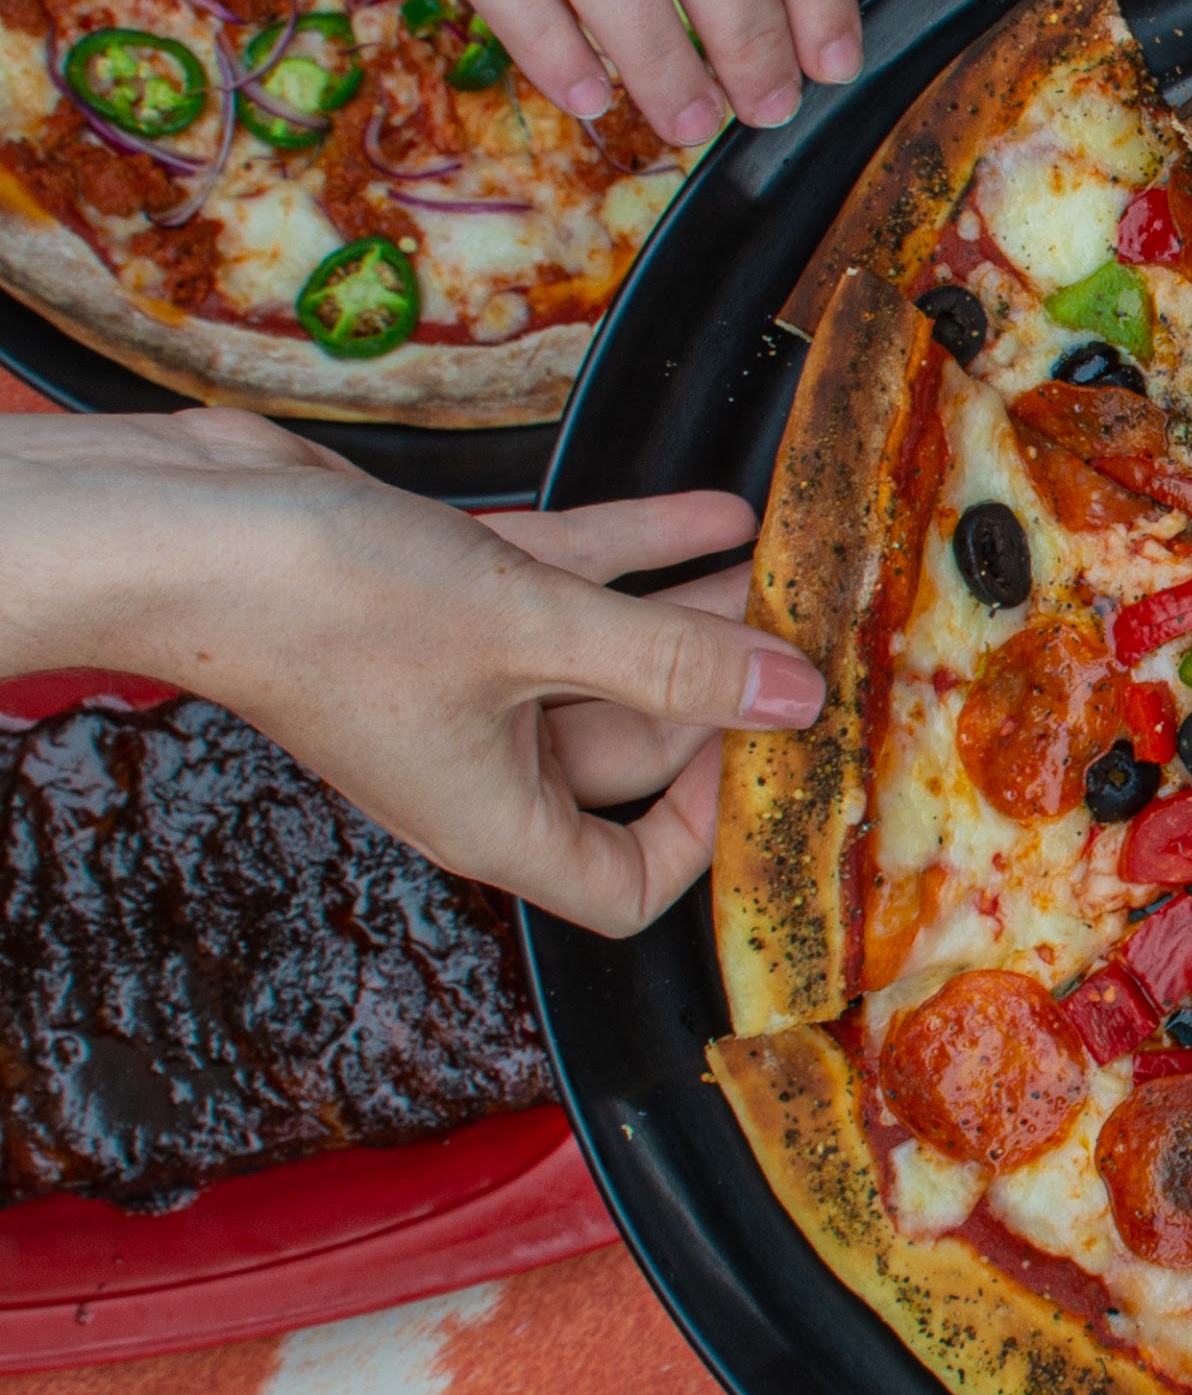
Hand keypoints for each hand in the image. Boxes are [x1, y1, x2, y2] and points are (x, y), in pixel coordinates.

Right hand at [0, 409, 825, 930]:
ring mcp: (462, 682)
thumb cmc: (323, 610)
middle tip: (805, 632)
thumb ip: (671, 664)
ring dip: (692, 613)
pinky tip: (713, 512)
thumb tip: (795, 696)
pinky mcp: (445, 601)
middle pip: (633, 751)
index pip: (626, 881)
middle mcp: (483, 763)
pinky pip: (565, 588)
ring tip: (782, 563)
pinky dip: (636, 553)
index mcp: (497, 818)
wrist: (184, 528)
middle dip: (722, 689)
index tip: (762, 758)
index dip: (704, 836)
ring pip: (607, 656)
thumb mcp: (531, 634)